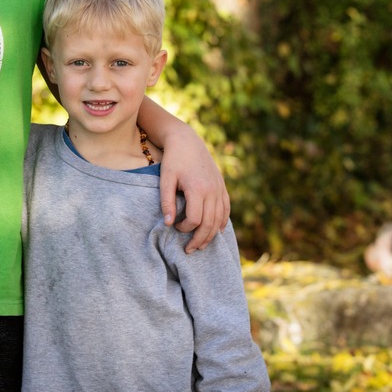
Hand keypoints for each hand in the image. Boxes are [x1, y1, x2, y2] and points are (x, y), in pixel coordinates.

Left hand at [158, 130, 230, 252]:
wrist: (187, 141)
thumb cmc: (173, 160)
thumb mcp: (166, 178)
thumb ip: (167, 201)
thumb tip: (168, 223)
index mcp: (198, 189)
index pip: (195, 219)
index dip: (184, 228)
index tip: (175, 227)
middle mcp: (212, 191)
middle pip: (210, 223)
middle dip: (200, 239)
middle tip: (189, 250)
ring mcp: (219, 189)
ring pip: (220, 219)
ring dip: (211, 235)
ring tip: (200, 245)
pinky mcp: (222, 187)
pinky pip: (226, 209)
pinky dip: (222, 222)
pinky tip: (216, 231)